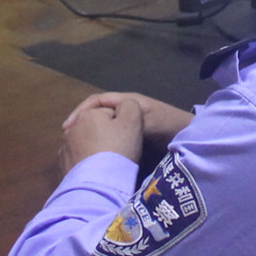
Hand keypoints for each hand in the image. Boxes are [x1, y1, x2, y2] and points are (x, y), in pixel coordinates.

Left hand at [61, 97, 144, 172]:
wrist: (100, 184)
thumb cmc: (118, 149)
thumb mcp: (132, 120)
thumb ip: (129, 105)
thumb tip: (122, 106)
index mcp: (88, 114)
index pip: (109, 112)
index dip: (122, 123)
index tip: (129, 137)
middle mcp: (71, 128)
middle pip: (95, 127)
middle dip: (105, 134)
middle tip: (120, 149)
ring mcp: (65, 148)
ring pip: (85, 143)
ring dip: (95, 148)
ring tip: (108, 162)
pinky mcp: (63, 167)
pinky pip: (79, 159)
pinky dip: (86, 162)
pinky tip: (97, 171)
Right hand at [65, 92, 193, 145]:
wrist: (186, 135)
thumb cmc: (166, 124)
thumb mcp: (145, 120)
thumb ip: (126, 121)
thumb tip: (101, 128)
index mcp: (126, 101)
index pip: (97, 100)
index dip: (81, 112)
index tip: (69, 127)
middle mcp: (125, 110)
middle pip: (97, 113)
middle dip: (82, 124)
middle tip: (68, 140)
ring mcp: (128, 124)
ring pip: (103, 127)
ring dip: (90, 135)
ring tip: (77, 149)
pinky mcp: (132, 137)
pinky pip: (112, 137)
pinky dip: (102, 144)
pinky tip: (95, 155)